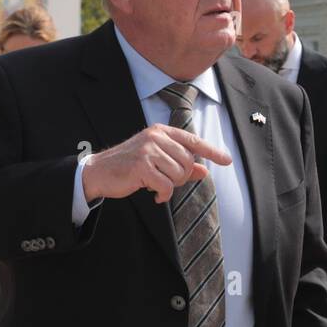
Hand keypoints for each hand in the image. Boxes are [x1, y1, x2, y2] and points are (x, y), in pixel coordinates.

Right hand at [84, 125, 230, 204]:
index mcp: (161, 132)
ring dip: (171, 186)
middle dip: (181, 177)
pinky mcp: (142, 166)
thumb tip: (205, 171)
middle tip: (165, 181)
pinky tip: (155, 195)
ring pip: (179, 174)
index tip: (228, 160)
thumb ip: (181, 165)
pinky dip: (163, 195)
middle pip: (188, 162)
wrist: (98, 172)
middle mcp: (155, 137)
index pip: (193, 141)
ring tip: (157, 185)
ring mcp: (148, 150)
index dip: (212, 151)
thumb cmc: (130, 167)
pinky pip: (167, 186)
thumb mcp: (157, 161)